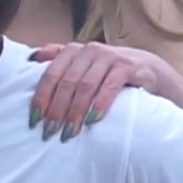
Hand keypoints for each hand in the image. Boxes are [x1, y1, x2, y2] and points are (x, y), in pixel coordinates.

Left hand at [28, 42, 174, 140]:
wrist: (150, 70)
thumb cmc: (110, 72)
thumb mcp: (84, 64)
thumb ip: (60, 58)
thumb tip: (32, 57)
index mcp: (74, 51)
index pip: (51, 74)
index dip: (41, 98)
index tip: (34, 120)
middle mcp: (90, 50)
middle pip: (66, 83)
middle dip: (56, 110)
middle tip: (50, 132)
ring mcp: (110, 57)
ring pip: (85, 86)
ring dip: (75, 112)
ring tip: (69, 132)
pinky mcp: (128, 67)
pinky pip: (110, 87)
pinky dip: (99, 104)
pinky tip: (92, 120)